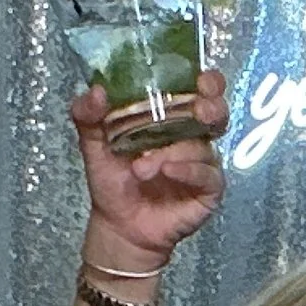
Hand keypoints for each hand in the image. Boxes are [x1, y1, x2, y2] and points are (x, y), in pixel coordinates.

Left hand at [73, 70, 228, 267]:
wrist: (118, 226)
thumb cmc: (113, 180)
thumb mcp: (94, 144)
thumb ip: (88, 115)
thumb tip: (97, 91)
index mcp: (171, 117)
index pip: (199, 90)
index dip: (208, 81)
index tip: (200, 78)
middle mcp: (192, 136)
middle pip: (217, 113)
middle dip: (212, 106)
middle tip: (198, 110)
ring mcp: (202, 163)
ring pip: (203, 146)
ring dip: (175, 152)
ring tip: (142, 167)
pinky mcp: (208, 190)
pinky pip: (208, 175)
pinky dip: (188, 170)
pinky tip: (167, 172)